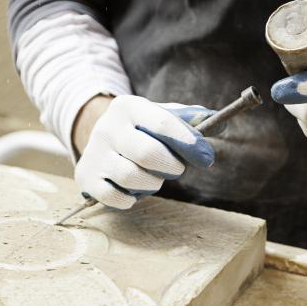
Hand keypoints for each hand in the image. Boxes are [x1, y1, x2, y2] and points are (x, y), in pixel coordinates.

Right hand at [74, 95, 214, 208]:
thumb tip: (220, 123)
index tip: (206, 156)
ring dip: (152, 183)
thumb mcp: (161, 115)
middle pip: (148, 153)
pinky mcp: (86, 177)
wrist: (100, 140)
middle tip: (176, 168)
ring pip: (132, 177)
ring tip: (153, 177)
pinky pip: (115, 197)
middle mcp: (106, 127)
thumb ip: (191, 119)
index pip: (162, 123)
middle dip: (171, 166)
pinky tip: (134, 189)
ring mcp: (94, 153)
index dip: (188, 142)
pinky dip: (131, 198)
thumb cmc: (141, 130)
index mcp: (127, 107)